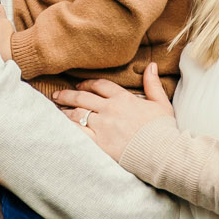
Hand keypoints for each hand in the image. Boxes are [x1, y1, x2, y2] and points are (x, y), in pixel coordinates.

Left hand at [53, 64, 173, 162]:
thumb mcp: (161, 103)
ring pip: (77, 114)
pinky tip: (59, 126)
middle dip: (68, 95)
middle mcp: (110, 110)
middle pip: (83, 97)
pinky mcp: (99, 143)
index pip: (100, 85)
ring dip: (64, 111)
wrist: (162, 153)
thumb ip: (152, 84)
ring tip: (56, 110)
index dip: (88, 84)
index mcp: (123, 98)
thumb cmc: (163, 129)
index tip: (80, 85)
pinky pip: (78, 132)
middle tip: (57, 95)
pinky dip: (67, 127)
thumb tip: (152, 65)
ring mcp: (103, 126)